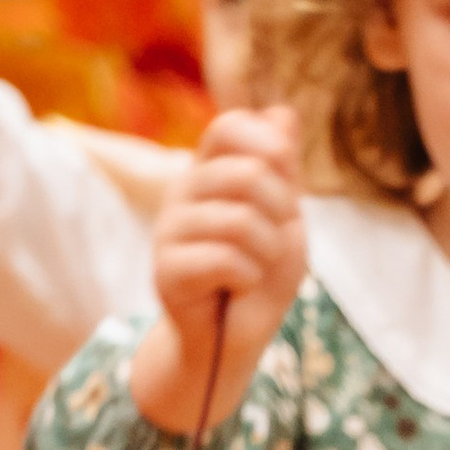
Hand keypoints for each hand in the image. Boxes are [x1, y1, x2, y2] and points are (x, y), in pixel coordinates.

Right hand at [128, 106, 305, 435]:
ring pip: (240, 221)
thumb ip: (283, 169)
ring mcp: (169, 229)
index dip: (266, 144)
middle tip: (274, 240)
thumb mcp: (284, 218)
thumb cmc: (260, 275)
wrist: (234, 338)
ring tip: (253, 268)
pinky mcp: (165, 269)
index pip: (229, 127)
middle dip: (281, 212)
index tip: (284, 176)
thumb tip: (284, 112)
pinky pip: (226, 260)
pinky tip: (235, 287)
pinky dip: (247, 279)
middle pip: (246, 173)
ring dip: (266, 253)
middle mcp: (183, 191)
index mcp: (210, 171)